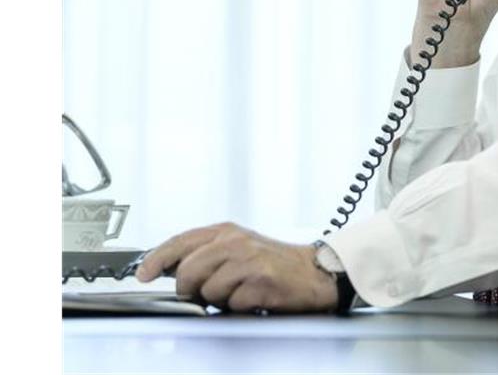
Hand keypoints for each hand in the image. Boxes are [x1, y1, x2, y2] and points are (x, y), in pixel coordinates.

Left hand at [135, 222, 337, 313]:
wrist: (314, 272)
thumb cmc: (273, 263)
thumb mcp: (238, 248)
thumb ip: (206, 254)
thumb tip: (170, 269)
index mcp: (227, 231)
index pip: (180, 241)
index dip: (157, 259)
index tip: (144, 273)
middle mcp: (236, 242)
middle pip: (188, 271)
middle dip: (191, 288)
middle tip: (208, 291)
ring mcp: (249, 260)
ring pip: (208, 290)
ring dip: (220, 298)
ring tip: (239, 291)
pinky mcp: (261, 280)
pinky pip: (232, 303)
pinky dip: (240, 305)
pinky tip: (254, 296)